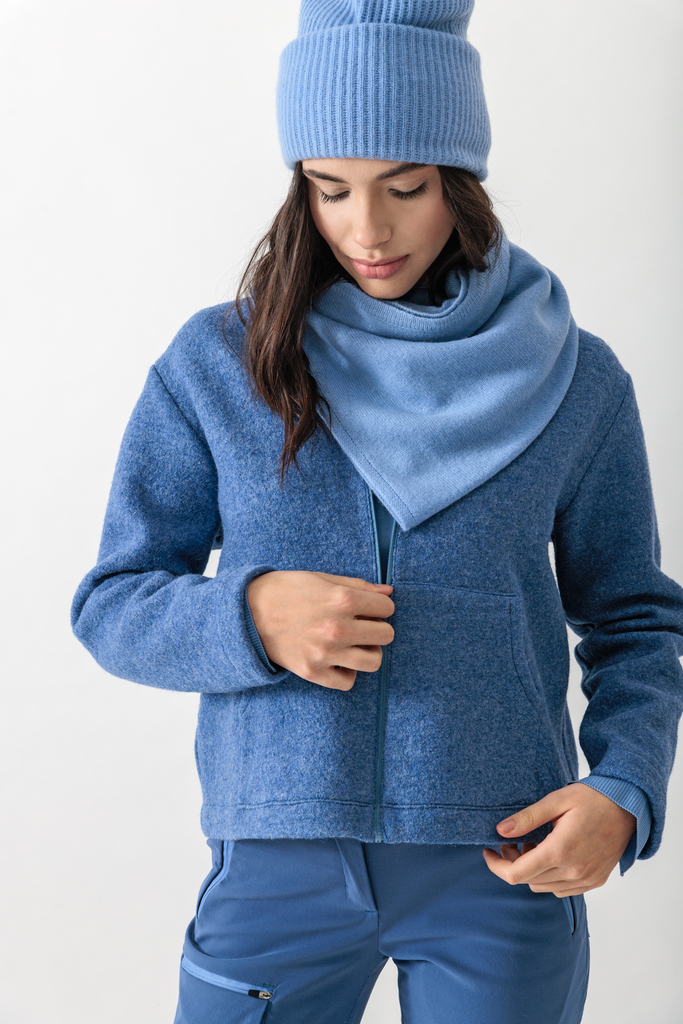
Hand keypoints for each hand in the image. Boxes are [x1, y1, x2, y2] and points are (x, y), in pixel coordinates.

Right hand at [247, 571, 394, 690]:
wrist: (247, 613)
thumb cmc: (286, 591)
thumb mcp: (321, 578)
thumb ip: (357, 585)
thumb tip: (388, 592)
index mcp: (341, 599)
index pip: (387, 607)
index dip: (380, 605)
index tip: (369, 606)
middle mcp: (337, 628)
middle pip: (386, 635)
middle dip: (378, 627)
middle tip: (363, 624)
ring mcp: (326, 653)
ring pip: (374, 661)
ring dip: (370, 651)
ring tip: (356, 644)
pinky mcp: (313, 672)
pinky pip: (349, 681)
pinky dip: (348, 672)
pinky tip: (340, 660)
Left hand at [482, 783, 636, 895]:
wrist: (628, 808)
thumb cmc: (592, 799)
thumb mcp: (556, 801)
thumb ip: (527, 818)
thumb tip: (500, 831)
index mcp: (560, 851)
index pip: (516, 874)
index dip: (496, 866)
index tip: (488, 852)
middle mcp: (573, 871)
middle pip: (528, 880)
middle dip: (513, 863)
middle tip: (512, 841)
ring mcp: (585, 879)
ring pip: (544, 886)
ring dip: (531, 871)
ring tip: (532, 845)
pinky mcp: (595, 881)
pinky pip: (563, 889)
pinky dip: (549, 877)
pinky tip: (550, 854)